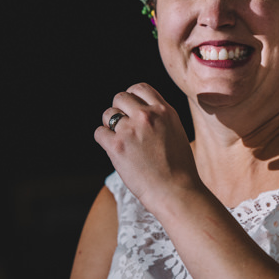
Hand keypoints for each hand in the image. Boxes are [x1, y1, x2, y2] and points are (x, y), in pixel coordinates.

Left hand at [94, 83, 199, 213]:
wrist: (175, 191)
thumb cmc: (179, 168)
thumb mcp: (176, 132)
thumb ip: (160, 118)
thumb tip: (141, 112)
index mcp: (164, 110)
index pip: (140, 88)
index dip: (132, 96)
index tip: (130, 108)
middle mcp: (147, 116)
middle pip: (120, 97)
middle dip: (119, 109)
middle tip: (122, 126)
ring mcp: (130, 130)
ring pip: (107, 114)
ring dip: (110, 125)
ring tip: (119, 140)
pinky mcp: (117, 146)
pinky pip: (99, 133)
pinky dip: (103, 140)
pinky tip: (113, 150)